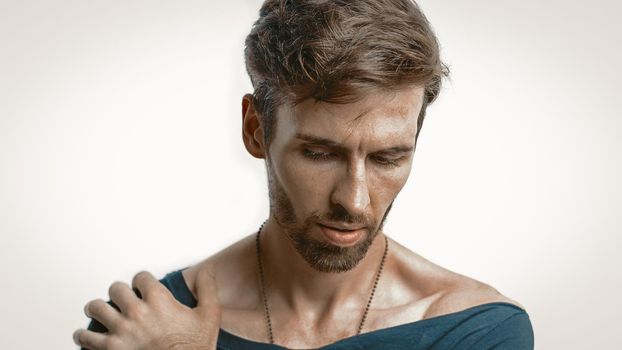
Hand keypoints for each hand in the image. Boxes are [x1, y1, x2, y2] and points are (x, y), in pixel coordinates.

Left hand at [74, 269, 220, 349]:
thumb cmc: (194, 347)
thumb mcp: (209, 315)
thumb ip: (207, 288)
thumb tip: (207, 270)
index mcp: (158, 300)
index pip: (140, 277)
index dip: (142, 281)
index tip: (142, 286)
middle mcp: (136, 311)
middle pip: (116, 288)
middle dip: (120, 292)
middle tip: (121, 298)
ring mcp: (121, 331)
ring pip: (96, 307)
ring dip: (98, 308)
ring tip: (99, 310)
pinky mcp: (110, 349)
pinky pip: (86, 337)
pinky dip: (84, 335)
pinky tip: (86, 335)